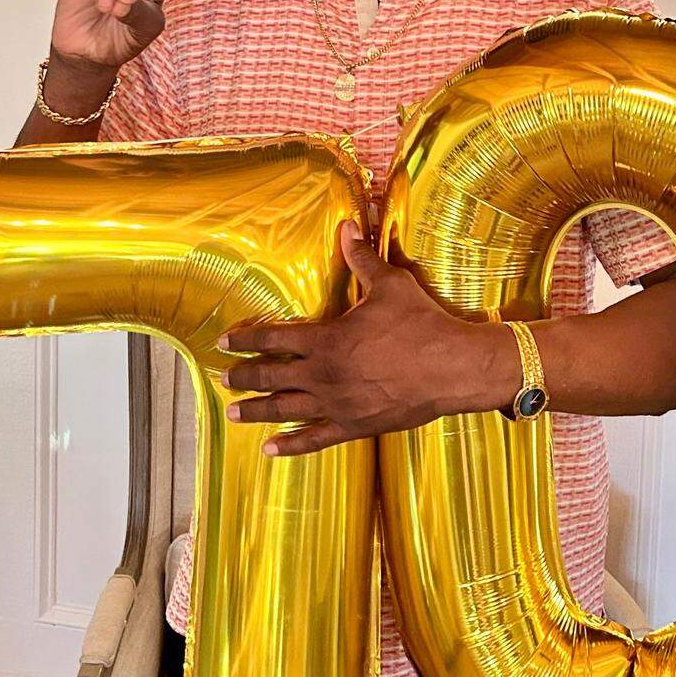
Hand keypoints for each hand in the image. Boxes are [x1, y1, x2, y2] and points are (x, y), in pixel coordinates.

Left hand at [219, 222, 518, 456]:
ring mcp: (337, 404)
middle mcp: (324, 375)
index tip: (223, 343)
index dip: (245, 340)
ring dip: (256, 411)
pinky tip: (270, 449)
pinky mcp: (355, 425)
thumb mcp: (391, 284)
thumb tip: (347, 228)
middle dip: (242, 377)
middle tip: (222, 378)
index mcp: (327, 340)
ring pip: (285, 410)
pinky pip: (315, 439)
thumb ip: (362, 259)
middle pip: (270, 376)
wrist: (453, 368)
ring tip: (233, 413)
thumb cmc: (422, 324)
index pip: (273, 337)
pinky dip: (290, 445)